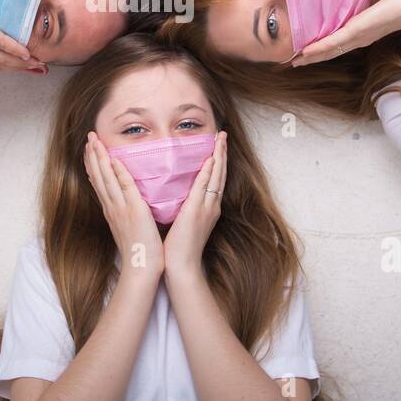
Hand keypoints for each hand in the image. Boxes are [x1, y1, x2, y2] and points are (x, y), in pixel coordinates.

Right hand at [83, 132, 164, 283]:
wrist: (140, 269)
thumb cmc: (139, 252)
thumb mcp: (128, 229)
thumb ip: (127, 214)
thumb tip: (130, 204)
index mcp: (111, 211)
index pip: (99, 183)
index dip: (93, 165)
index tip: (89, 150)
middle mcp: (112, 207)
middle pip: (98, 177)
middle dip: (93, 155)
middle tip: (89, 137)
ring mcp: (121, 208)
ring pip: (107, 178)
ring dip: (100, 158)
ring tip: (94, 141)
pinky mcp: (135, 210)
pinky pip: (125, 187)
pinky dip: (118, 172)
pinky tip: (114, 159)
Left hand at [162, 131, 225, 281]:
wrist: (181, 266)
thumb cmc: (179, 249)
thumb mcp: (185, 223)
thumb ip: (185, 208)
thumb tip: (177, 195)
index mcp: (208, 209)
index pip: (215, 179)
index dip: (217, 161)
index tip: (218, 145)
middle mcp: (211, 206)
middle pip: (220, 174)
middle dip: (222, 153)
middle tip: (223, 134)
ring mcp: (206, 209)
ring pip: (215, 177)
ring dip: (218, 156)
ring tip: (221, 139)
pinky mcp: (196, 212)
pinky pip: (204, 188)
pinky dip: (208, 173)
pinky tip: (210, 160)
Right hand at [292, 0, 400, 66]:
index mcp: (364, 29)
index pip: (338, 41)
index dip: (320, 46)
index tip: (305, 49)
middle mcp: (359, 36)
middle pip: (331, 50)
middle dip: (312, 56)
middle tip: (293, 61)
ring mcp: (358, 35)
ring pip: (329, 50)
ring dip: (310, 57)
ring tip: (294, 61)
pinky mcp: (359, 31)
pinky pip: (335, 42)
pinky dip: (319, 49)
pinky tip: (306, 53)